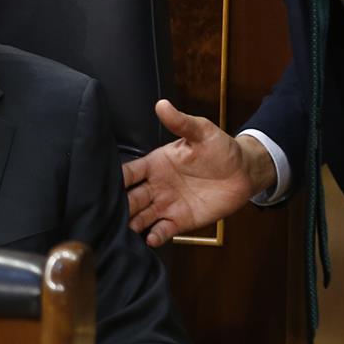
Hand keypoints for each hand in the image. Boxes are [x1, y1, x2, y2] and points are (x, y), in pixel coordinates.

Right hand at [122, 100, 276, 246]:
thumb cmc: (220, 148)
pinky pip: (162, 230)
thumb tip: (162, 104)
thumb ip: (181, 122)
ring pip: (141, 216)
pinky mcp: (180, 220)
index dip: (115, 179)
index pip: (128, 172)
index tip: (101, 186)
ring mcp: (167, 204)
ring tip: (123, 230)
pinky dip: (154, 236)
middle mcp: (156, 185)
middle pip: (130, 198)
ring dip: (131, 224)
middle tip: (107, 214)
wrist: (243, 172)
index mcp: (156, 163)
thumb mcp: (201, 131)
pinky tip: (150, 238)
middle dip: (119, 206)